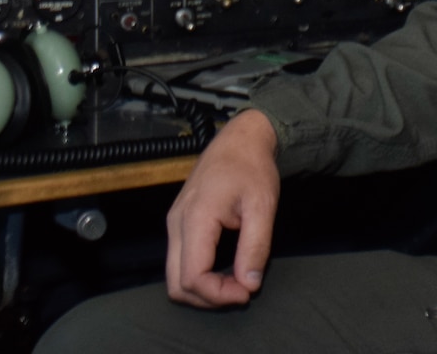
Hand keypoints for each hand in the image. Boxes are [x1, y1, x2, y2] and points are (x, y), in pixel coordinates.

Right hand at [165, 108, 281, 307]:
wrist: (240, 139)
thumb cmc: (251, 167)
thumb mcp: (262, 206)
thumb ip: (255, 247)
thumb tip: (249, 284)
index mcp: (195, 218)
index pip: (192, 277)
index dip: (218, 295)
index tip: (247, 292)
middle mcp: (177, 224)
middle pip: (176, 284)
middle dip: (208, 298)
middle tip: (241, 292)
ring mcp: (174, 223)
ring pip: (174, 276)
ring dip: (203, 289)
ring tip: (235, 283)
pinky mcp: (179, 223)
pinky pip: (180, 261)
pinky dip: (199, 275)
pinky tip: (225, 270)